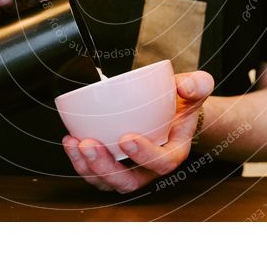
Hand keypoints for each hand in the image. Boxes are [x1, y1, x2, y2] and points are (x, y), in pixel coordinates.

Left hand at [62, 70, 213, 193]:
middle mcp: (151, 167)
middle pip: (130, 182)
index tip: (126, 138)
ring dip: (88, 168)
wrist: (172, 107)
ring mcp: (131, 168)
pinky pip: (96, 172)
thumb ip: (197, 84)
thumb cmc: (182, 101)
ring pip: (108, 182)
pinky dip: (80, 161)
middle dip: (107, 168)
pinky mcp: (114, 164)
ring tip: (74, 144)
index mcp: (174, 151)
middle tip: (89, 144)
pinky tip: (69, 140)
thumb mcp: (196, 87)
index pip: (163, 163)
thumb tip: (183, 88)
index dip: (145, 156)